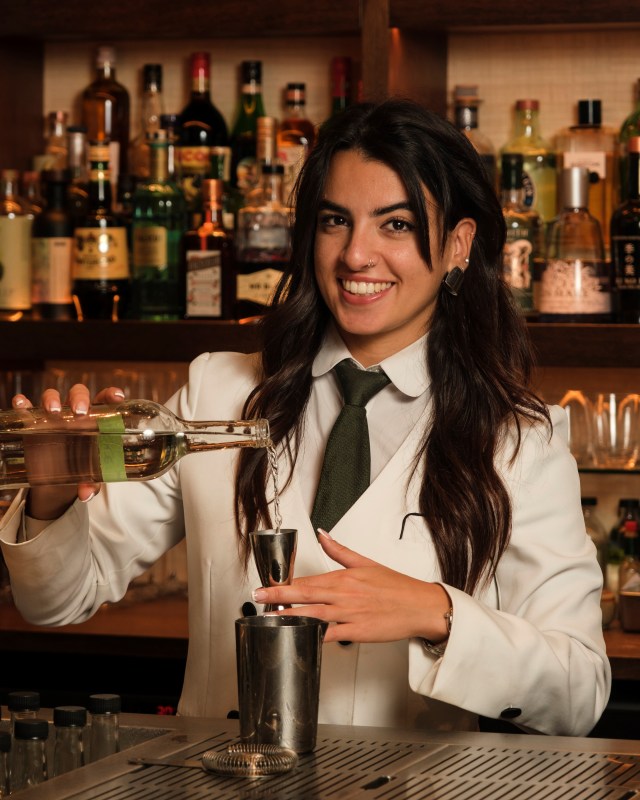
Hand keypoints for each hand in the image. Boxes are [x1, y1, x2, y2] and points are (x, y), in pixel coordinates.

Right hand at [12, 383, 125, 516]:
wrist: (58, 477)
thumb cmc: (83, 467)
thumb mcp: (90, 475)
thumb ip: (91, 483)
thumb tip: (86, 494)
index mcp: (96, 418)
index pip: (105, 399)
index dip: (111, 394)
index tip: (116, 397)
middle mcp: (75, 412)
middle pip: (78, 394)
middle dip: (79, 398)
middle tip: (80, 412)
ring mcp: (53, 416)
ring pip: (53, 396)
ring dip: (52, 399)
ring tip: (54, 412)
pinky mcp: (34, 423)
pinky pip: (27, 407)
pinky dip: (23, 404)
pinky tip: (22, 405)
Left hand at [253, 530, 451, 644]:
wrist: (420, 606)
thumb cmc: (396, 586)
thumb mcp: (366, 563)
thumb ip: (339, 551)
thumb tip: (322, 534)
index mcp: (344, 578)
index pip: (307, 579)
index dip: (285, 582)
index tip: (267, 582)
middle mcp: (343, 595)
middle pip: (304, 595)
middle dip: (278, 596)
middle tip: (258, 595)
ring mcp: (349, 615)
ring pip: (312, 616)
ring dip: (290, 617)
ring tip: (270, 618)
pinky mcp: (356, 632)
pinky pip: (329, 635)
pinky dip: (313, 636)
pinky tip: (299, 637)